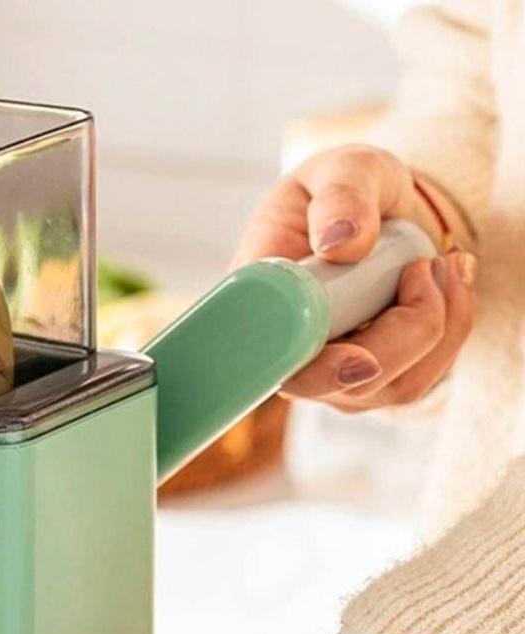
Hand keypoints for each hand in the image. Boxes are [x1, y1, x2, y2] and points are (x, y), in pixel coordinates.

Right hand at [235, 144, 475, 410]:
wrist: (375, 216)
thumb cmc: (344, 193)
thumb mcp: (341, 168)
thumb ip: (340, 194)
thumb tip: (340, 243)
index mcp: (260, 308)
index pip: (275, 362)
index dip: (318, 372)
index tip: (362, 358)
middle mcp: (289, 356)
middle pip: (343, 383)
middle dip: (405, 331)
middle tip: (426, 266)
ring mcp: (331, 379)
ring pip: (392, 387)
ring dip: (438, 323)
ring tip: (440, 263)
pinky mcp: (375, 385)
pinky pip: (424, 378)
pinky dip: (452, 328)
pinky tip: (447, 286)